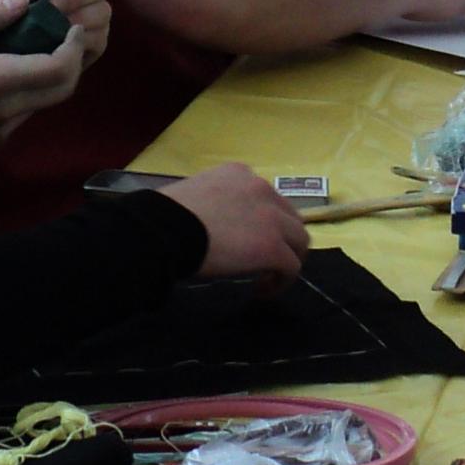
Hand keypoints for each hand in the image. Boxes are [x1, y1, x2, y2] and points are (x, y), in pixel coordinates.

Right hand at [0, 0, 105, 174]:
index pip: (58, 69)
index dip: (74, 47)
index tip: (73, 26)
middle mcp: (5, 112)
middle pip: (63, 89)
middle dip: (72, 61)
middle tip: (65, 35)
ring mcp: (1, 132)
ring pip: (45, 103)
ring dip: (51, 77)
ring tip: (39, 48)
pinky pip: (24, 113)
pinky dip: (30, 90)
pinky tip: (12, 71)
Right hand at [162, 164, 310, 282]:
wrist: (165, 230)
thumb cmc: (165, 216)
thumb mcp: (194, 194)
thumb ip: (213, 201)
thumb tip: (210, 224)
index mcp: (239, 173)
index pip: (265, 197)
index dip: (262, 220)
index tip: (247, 238)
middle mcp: (261, 188)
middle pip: (289, 216)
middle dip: (282, 238)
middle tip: (265, 259)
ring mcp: (271, 217)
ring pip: (299, 240)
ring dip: (287, 258)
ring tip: (268, 276)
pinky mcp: (273, 247)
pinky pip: (291, 267)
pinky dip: (281, 281)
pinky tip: (262, 290)